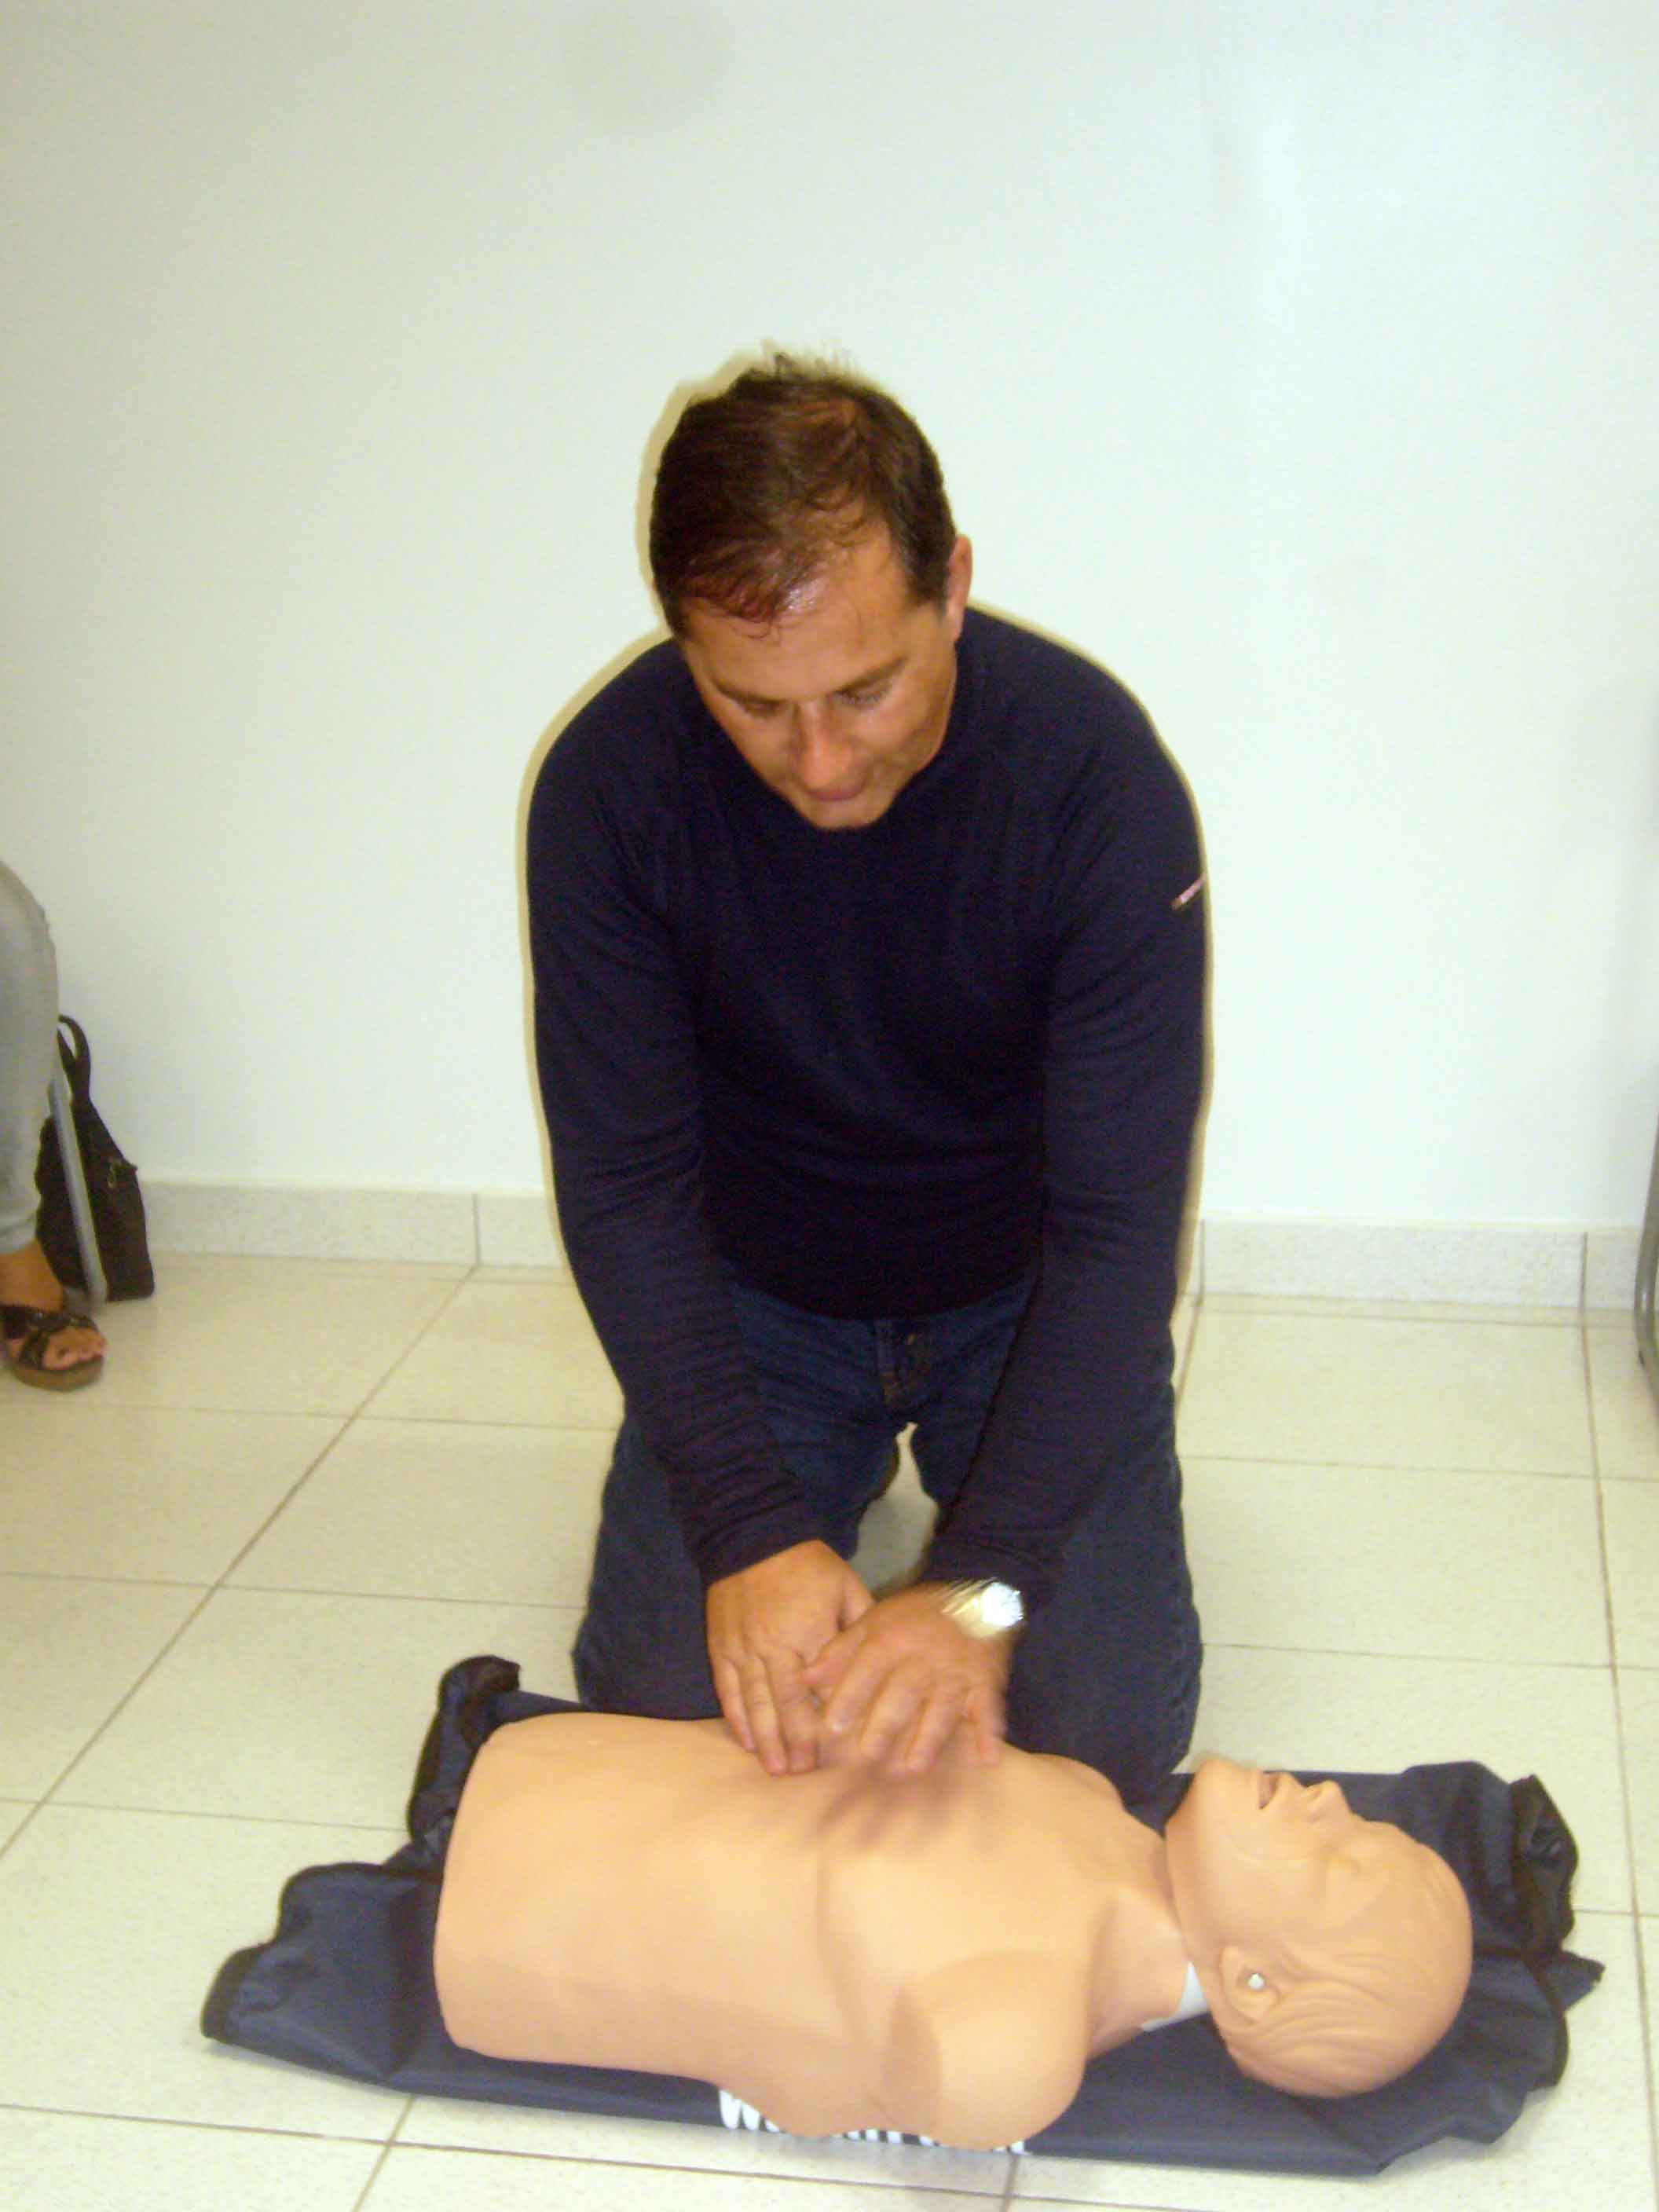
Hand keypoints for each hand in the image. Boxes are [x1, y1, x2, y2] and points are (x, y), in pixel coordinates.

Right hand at [706, 1541, 872, 1776]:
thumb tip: (881, 1661)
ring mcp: (744, 1648)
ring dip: (766, 1739)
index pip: (824, 1687)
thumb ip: (861, 1626)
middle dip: (797, 1742)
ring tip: (776, 1769)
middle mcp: (776, 1646)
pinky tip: (746, 1741)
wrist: (751, 1535)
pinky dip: (737, 1717)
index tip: (841, 1750)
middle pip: (788, 1704)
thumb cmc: (806, 1564)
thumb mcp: (846, 1586)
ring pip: (755, 1703)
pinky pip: (729, 1689)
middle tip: (804, 1773)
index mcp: (811, 1632)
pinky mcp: (722, 1646)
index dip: (832, 1720)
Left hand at [801, 1583, 1012, 1777]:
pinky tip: (986, 1759)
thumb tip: (806, 1679)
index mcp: (892, 1640)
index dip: (850, 1697)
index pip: (867, 1669)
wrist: (975, 1594)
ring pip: (942, 1706)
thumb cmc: (915, 1616)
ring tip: (914, 1767)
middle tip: (868, 1755)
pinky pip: (988, 1707)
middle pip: (903, 1693)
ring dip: (930, 1737)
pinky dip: (989, 1733)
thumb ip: (840, 1650)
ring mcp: (956, 1672)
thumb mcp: (873, 1621)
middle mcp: (923, 1658)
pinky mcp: (984, 1681)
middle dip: (886, 1723)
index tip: (832, 1728)